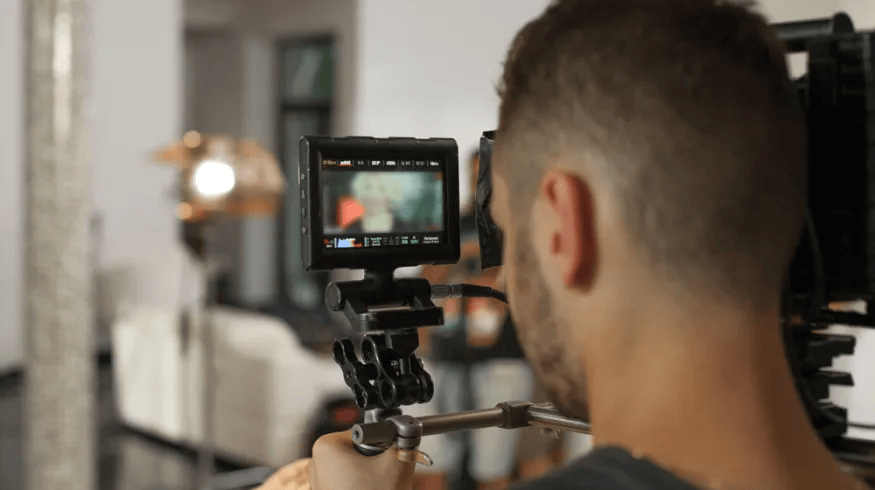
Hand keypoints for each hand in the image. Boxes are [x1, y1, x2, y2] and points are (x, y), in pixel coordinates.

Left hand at [257, 431, 415, 489]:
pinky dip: (360, 486)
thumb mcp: (397, 463)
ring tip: (376, 487)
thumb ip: (405, 440)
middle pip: (358, 450)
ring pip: (353, 467)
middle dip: (375, 461)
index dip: (382, 444)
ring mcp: (317, 482)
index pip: (364, 432)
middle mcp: (316, 462)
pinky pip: (346, 482)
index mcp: (326, 447)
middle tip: (384, 476)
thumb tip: (408, 430)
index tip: (387, 457)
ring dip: (369, 475)